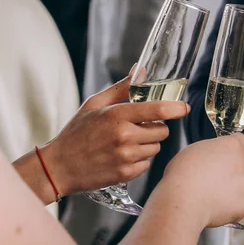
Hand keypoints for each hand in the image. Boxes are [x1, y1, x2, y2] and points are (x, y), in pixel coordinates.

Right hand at [41, 75, 189, 194]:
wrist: (59, 167)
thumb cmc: (77, 132)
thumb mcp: (95, 104)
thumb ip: (121, 88)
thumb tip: (141, 71)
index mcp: (117, 115)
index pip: (158, 110)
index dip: (176, 108)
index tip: (184, 108)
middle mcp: (124, 136)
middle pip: (162, 131)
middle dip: (154, 128)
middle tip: (136, 128)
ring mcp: (126, 157)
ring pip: (156, 147)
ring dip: (147, 144)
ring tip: (125, 143)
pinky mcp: (126, 174)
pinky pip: (147, 163)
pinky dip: (139, 160)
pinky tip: (121, 157)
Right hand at [161, 134, 243, 226]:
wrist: (183, 203)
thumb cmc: (182, 176)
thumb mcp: (193, 150)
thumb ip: (211, 151)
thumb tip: (212, 157)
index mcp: (230, 146)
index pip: (243, 141)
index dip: (234, 150)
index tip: (228, 155)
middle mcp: (242, 163)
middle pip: (241, 165)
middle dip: (230, 171)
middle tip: (212, 179)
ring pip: (241, 185)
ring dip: (230, 190)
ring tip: (210, 195)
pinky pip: (239, 203)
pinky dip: (229, 206)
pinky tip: (214, 205)